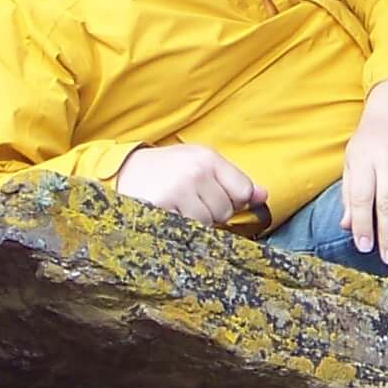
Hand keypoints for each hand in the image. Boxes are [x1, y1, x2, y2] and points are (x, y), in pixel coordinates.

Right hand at [112, 143, 265, 226]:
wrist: (123, 171)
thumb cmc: (167, 169)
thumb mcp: (200, 164)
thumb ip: (232, 179)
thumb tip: (263, 196)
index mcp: (208, 158)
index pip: (243, 190)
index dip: (232, 200)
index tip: (215, 197)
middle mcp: (195, 171)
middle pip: (225, 211)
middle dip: (211, 212)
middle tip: (189, 202)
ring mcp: (178, 190)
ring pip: (207, 224)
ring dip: (195, 223)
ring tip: (178, 208)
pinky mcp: (162, 208)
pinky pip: (186, 230)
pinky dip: (180, 229)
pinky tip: (168, 216)